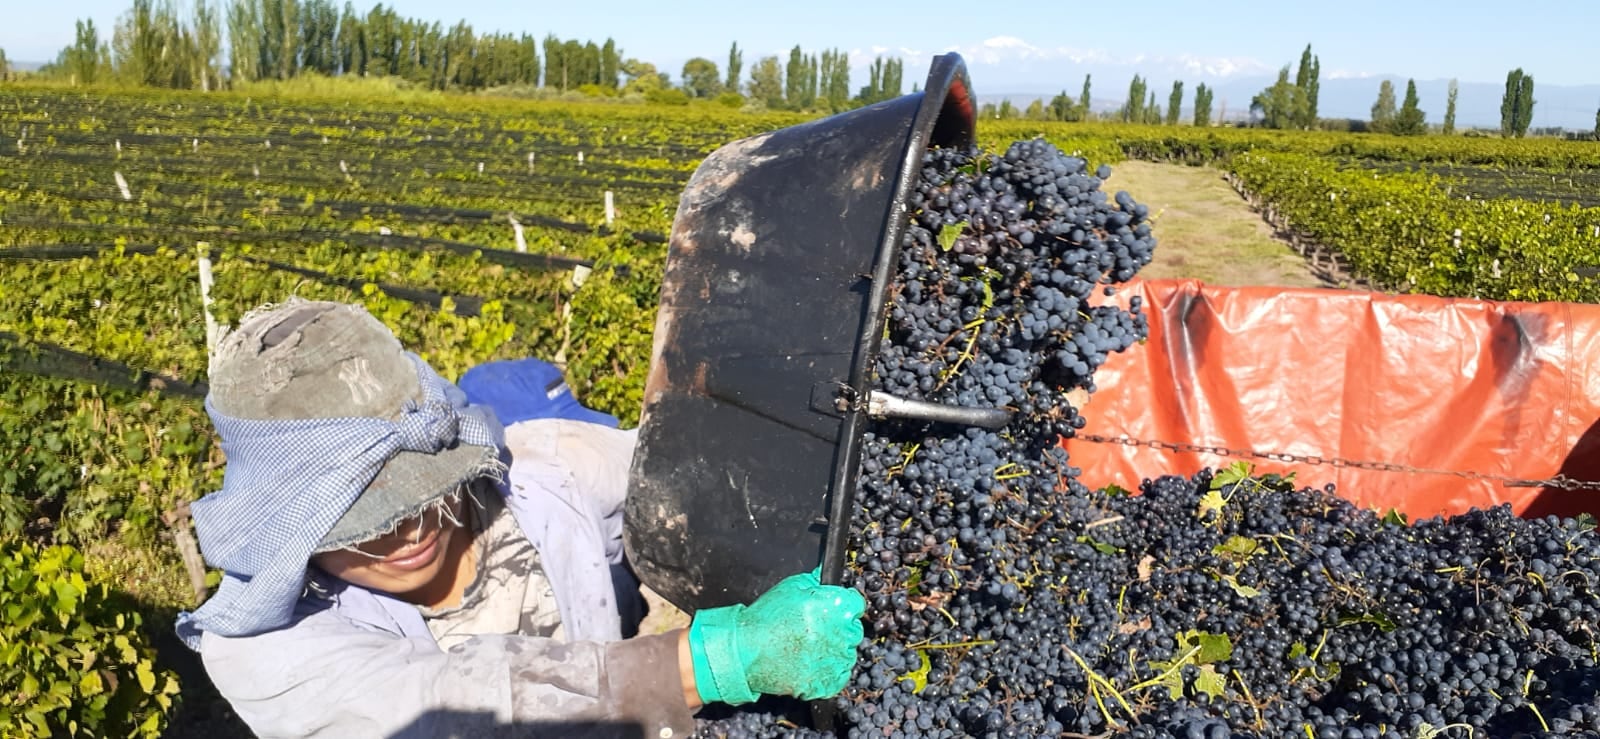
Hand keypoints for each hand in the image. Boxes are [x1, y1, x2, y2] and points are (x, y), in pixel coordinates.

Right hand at [685, 567, 864, 704]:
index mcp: (836, 606)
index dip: (843, 604)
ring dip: (834, 650)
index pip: (856, 603)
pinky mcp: (826, 682)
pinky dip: (828, 671)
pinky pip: (839, 675)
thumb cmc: (766, 618)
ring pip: (847, 653)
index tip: (833, 608)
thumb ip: (815, 580)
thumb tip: (826, 575)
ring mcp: (834, 660)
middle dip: (839, 627)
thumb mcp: (791, 587)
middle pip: (853, 629)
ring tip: (808, 646)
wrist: (746, 650)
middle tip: (815, 628)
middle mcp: (840, 633)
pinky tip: (810, 662)